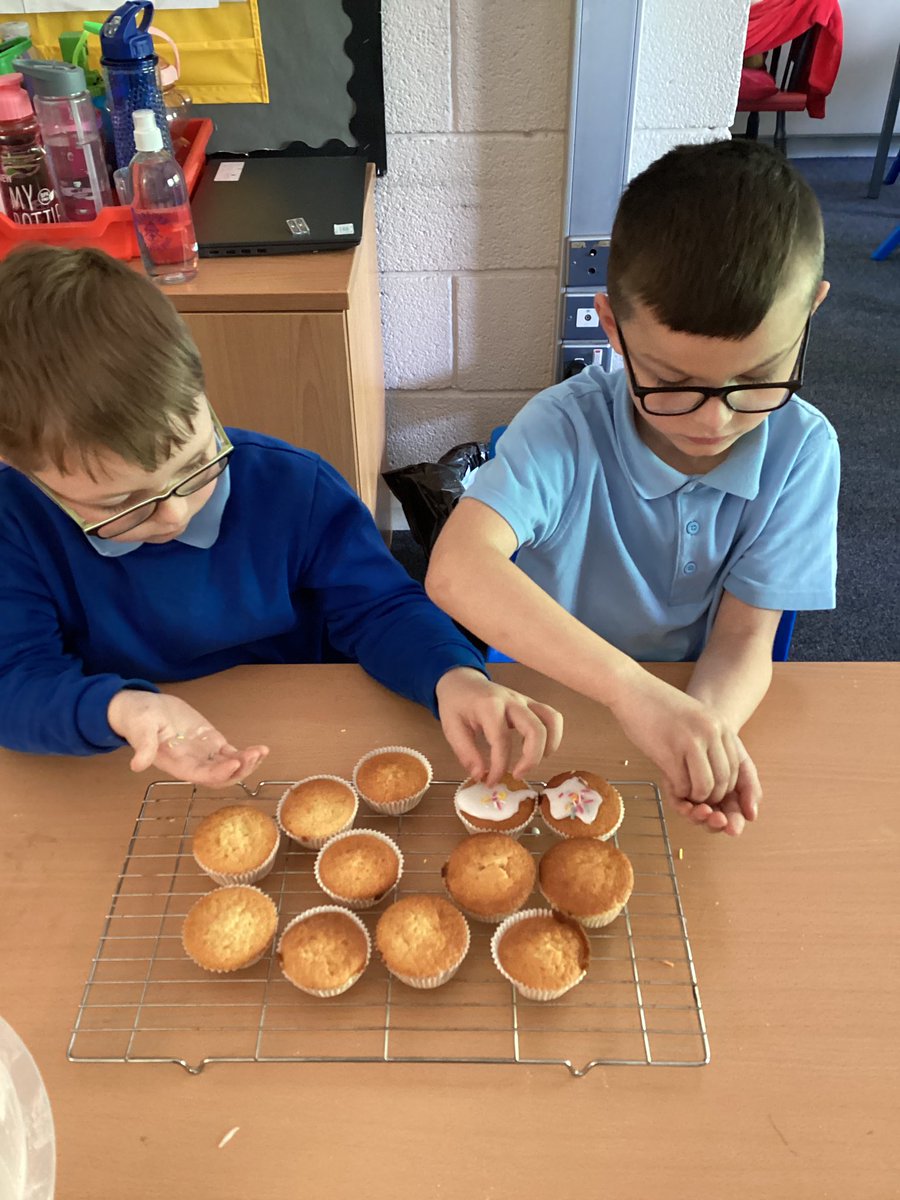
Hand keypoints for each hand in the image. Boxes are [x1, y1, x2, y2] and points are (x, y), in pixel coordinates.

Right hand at [107, 690, 268, 785]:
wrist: (141, 708)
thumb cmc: (138, 718)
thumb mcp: (140, 728)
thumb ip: (143, 745)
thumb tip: (137, 765)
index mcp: (176, 764)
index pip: (201, 775)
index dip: (219, 773)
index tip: (234, 762)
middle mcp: (193, 764)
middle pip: (221, 777)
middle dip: (239, 770)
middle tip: (254, 755)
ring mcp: (204, 754)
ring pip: (230, 767)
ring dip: (247, 764)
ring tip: (261, 751)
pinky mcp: (212, 742)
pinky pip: (232, 753)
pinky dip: (247, 754)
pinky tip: (261, 750)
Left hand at [434, 667, 562, 783]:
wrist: (462, 681)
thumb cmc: (456, 703)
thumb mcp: (451, 728)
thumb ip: (466, 753)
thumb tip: (480, 775)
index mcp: (489, 706)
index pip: (501, 740)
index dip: (499, 766)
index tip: (491, 781)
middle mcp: (511, 701)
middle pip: (535, 729)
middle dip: (531, 758)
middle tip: (517, 775)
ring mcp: (524, 700)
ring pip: (550, 720)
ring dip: (549, 745)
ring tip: (534, 763)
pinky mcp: (530, 703)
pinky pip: (550, 717)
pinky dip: (552, 735)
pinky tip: (538, 749)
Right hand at [608, 671, 740, 804]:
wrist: (632, 690)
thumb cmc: (658, 705)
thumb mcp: (696, 717)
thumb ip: (709, 740)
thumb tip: (717, 773)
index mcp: (721, 725)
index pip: (735, 768)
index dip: (724, 786)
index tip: (712, 791)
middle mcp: (711, 733)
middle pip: (723, 780)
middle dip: (711, 796)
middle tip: (698, 796)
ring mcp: (691, 742)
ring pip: (705, 787)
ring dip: (695, 796)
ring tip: (685, 791)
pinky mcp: (670, 752)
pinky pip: (682, 785)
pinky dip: (678, 791)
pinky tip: (671, 783)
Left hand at [663, 737, 760, 836]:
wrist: (706, 726)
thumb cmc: (726, 747)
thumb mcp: (742, 764)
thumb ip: (750, 788)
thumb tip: (751, 816)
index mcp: (730, 800)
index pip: (733, 818)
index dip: (733, 824)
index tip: (732, 826)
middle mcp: (711, 802)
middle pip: (713, 822)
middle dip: (715, 824)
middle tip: (718, 819)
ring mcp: (693, 797)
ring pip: (695, 816)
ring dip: (699, 818)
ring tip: (704, 811)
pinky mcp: (676, 790)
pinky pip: (678, 804)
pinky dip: (683, 808)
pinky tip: (687, 805)